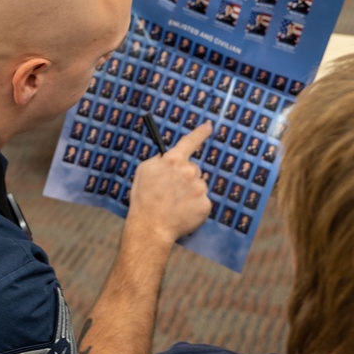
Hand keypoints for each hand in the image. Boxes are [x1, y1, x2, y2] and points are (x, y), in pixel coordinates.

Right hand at [126, 122, 212, 245]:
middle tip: (170, 191)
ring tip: (174, 204)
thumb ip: (159, 160)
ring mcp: (199, 188)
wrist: (151, 227)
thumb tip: (168, 158)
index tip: (209, 125)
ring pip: (198, 186)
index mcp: (173, 160)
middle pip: (193, 169)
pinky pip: (202, 202)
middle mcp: (189, 171)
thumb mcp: (144, 171)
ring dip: (190, 192)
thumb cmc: (144, 200)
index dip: (201, 132)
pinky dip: (194, 207)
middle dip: (185, 177)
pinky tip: (182, 212)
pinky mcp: (206, 204)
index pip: (190, 142)